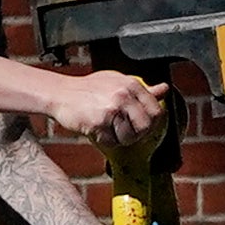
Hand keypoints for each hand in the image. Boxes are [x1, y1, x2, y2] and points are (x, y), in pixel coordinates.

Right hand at [46, 69, 170, 149]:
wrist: (59, 93)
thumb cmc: (88, 88)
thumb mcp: (116, 81)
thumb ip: (142, 89)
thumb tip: (164, 89)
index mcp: (131, 84)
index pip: (156, 110)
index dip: (152, 122)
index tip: (143, 125)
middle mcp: (123, 96)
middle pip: (145, 127)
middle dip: (138, 134)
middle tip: (126, 132)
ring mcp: (111, 109)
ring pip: (129, 137)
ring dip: (120, 139)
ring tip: (110, 130)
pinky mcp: (98, 122)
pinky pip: (111, 142)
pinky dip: (105, 141)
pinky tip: (97, 130)